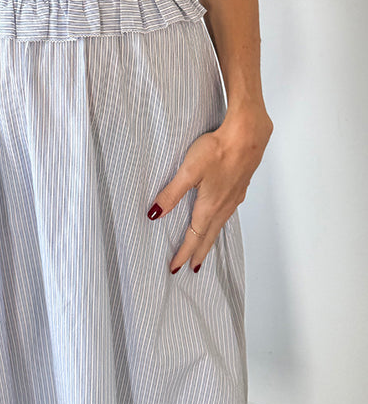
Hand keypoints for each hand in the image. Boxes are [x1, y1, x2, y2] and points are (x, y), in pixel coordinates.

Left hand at [147, 109, 272, 272]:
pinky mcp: (240, 186)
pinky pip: (228, 212)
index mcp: (209, 206)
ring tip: (205, 248)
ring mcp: (234, 196)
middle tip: (192, 267)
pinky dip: (220, 222)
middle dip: (199, 253)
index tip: (175, 267)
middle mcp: (224, 206)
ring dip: (211, 239)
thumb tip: (155, 214)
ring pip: (220, 224)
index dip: (184, 252)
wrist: (248, 136)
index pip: (194, 237)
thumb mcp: (188, 171)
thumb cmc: (218, 150)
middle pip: (209, 236)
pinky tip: (219, 216)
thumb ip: (171, 193)